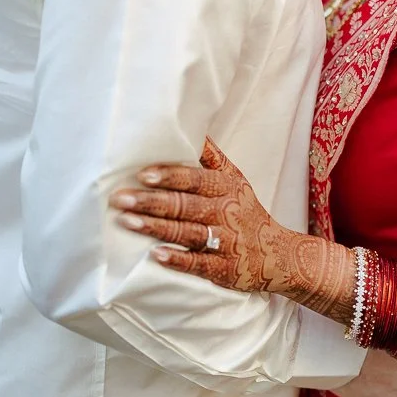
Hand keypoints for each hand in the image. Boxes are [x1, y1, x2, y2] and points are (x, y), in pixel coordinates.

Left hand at [109, 137, 283, 292]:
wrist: (276, 254)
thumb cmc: (244, 210)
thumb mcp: (235, 179)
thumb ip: (211, 157)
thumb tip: (189, 127)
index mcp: (227, 187)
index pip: (196, 179)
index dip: (170, 176)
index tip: (143, 174)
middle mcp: (226, 212)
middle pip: (185, 205)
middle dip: (151, 201)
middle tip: (120, 198)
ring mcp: (226, 242)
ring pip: (187, 232)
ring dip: (155, 227)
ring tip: (126, 221)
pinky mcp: (223, 269)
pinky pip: (198, 264)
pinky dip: (177, 259)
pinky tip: (155, 254)